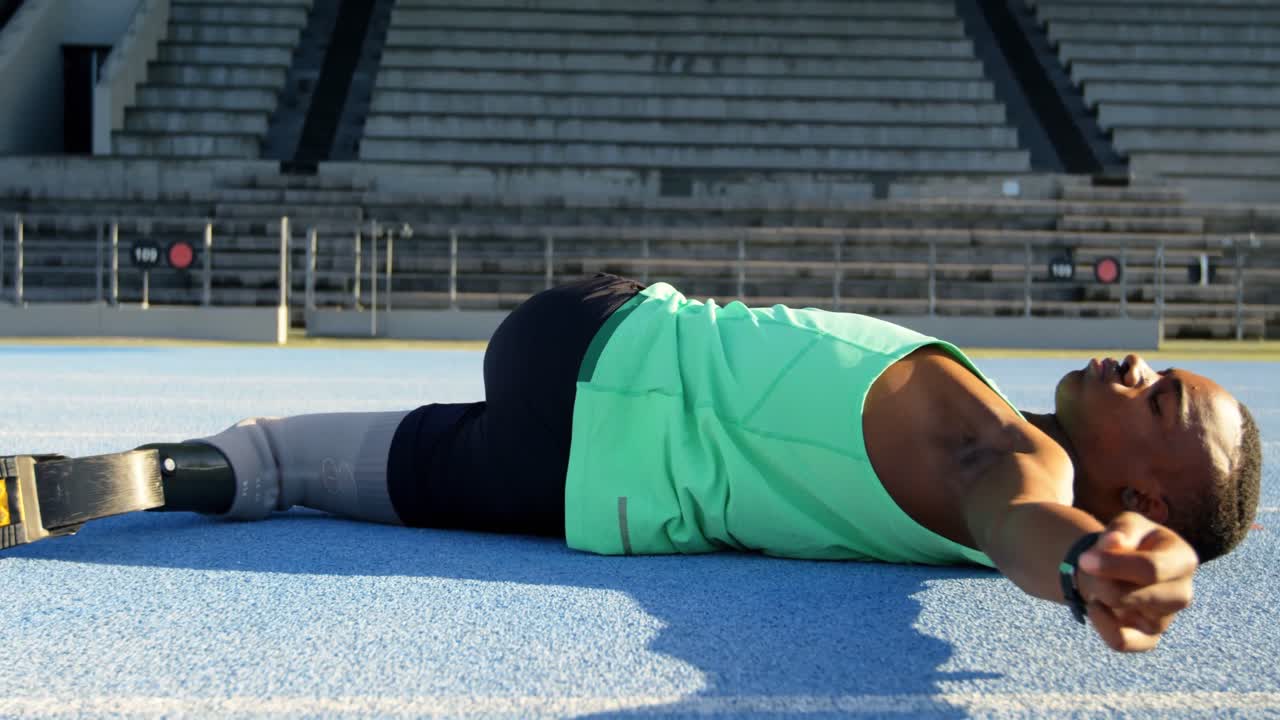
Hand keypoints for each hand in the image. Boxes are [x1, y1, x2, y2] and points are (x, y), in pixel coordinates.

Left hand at [1075, 512, 1197, 651]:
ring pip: (1126, 617)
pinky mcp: (1149, 638)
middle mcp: (1182, 593)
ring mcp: (1167, 619)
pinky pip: (1121, 642)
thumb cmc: (1127, 541)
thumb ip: (1123, 530)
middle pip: (1136, 597)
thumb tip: (1115, 542)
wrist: (1119, 564)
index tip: (1084, 559)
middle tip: (1090, 569)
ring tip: (1100, 583)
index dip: (1113, 565)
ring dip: (1101, 597)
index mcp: (1183, 560)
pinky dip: (1100, 624)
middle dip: (1103, 582)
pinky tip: (1096, 606)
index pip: (1151, 569)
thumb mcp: (1126, 524)